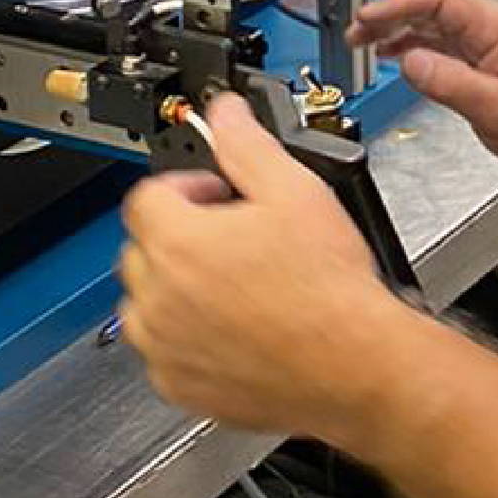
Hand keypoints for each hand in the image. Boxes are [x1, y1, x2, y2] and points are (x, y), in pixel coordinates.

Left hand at [114, 96, 410, 430]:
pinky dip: (187, 337)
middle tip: (237, 239)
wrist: (354, 365)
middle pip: (143, 247)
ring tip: (238, 285)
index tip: (219, 196)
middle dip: (182, 235)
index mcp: (177, 243)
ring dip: (177, 287)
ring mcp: (164, 347)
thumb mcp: (295, 191)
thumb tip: (227, 112)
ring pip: (147, 302)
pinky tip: (237, 326)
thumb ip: (248, 143)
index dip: (187, 186)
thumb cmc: (328, 290)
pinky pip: (164, 350)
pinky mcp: (178, 386)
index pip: (147, 195)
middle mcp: (157, 298)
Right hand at [358, 0, 497, 183]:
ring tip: (363, 41)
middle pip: (429, 2)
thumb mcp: (496, 109)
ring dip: (394, 27)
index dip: (398, 2)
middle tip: (356, 30)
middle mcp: (487, 27)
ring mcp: (481, 40)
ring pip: (429, 19)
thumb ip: (450, 83)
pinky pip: (437, 39)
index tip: (369, 16)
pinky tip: (392, 53)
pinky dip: (409, 43)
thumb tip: (411, 61)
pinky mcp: (477, 56)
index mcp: (494, 28)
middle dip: (388, 12)